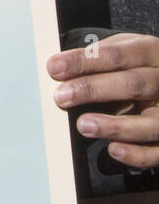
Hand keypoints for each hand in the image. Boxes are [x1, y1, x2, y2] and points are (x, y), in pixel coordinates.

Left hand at [48, 32, 158, 170]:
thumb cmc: (139, 66)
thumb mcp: (124, 50)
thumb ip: (96, 57)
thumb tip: (58, 69)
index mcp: (151, 53)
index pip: (118, 55)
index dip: (85, 61)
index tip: (54, 68)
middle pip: (134, 84)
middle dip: (95, 90)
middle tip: (62, 96)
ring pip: (149, 122)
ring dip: (114, 125)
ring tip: (84, 125)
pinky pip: (157, 151)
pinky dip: (137, 154)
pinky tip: (114, 149)